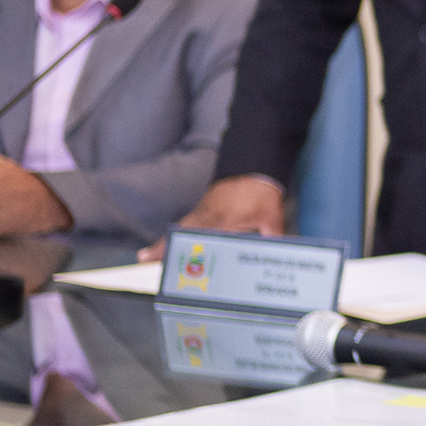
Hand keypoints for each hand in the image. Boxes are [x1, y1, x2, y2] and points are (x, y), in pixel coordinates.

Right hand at [146, 175, 285, 259]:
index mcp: (224, 218)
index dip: (189, 249)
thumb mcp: (272, 216)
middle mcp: (208, 214)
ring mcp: (202, 210)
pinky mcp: (202, 209)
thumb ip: (273, 236)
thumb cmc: (261, 192)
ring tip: (146, 257)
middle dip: (165, 246)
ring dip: (164, 242)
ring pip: (179, 228)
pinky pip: (183, 223)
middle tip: (145, 259)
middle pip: (182, 232)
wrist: (253, 165)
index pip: (203, 236)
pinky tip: (164, 245)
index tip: (177, 259)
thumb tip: (280, 254)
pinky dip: (172, 234)